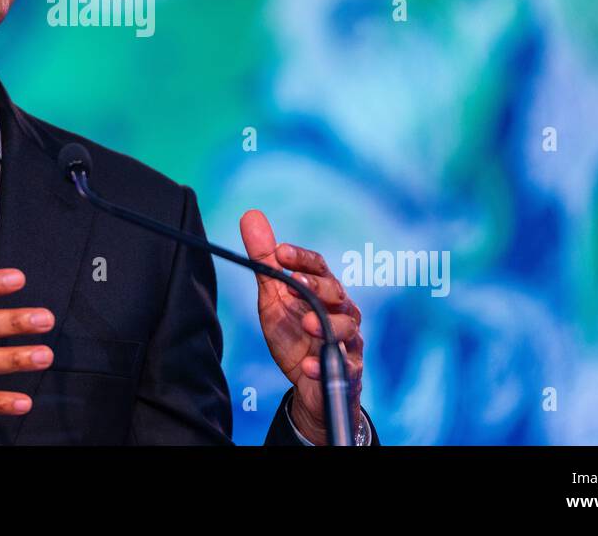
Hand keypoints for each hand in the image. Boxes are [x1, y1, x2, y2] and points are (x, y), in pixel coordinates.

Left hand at [239, 209, 363, 444]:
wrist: (307, 382)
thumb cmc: (295, 332)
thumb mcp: (274, 296)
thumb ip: (265, 261)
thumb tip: (250, 215)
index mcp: (322, 289)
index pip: (317, 266)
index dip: (301, 258)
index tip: (281, 252)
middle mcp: (340, 310)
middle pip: (335, 291)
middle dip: (317, 286)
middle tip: (296, 284)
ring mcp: (347, 340)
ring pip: (347, 327)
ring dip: (328, 324)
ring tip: (307, 323)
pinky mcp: (347, 370)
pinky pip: (342, 367)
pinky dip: (324, 367)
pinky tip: (308, 365)